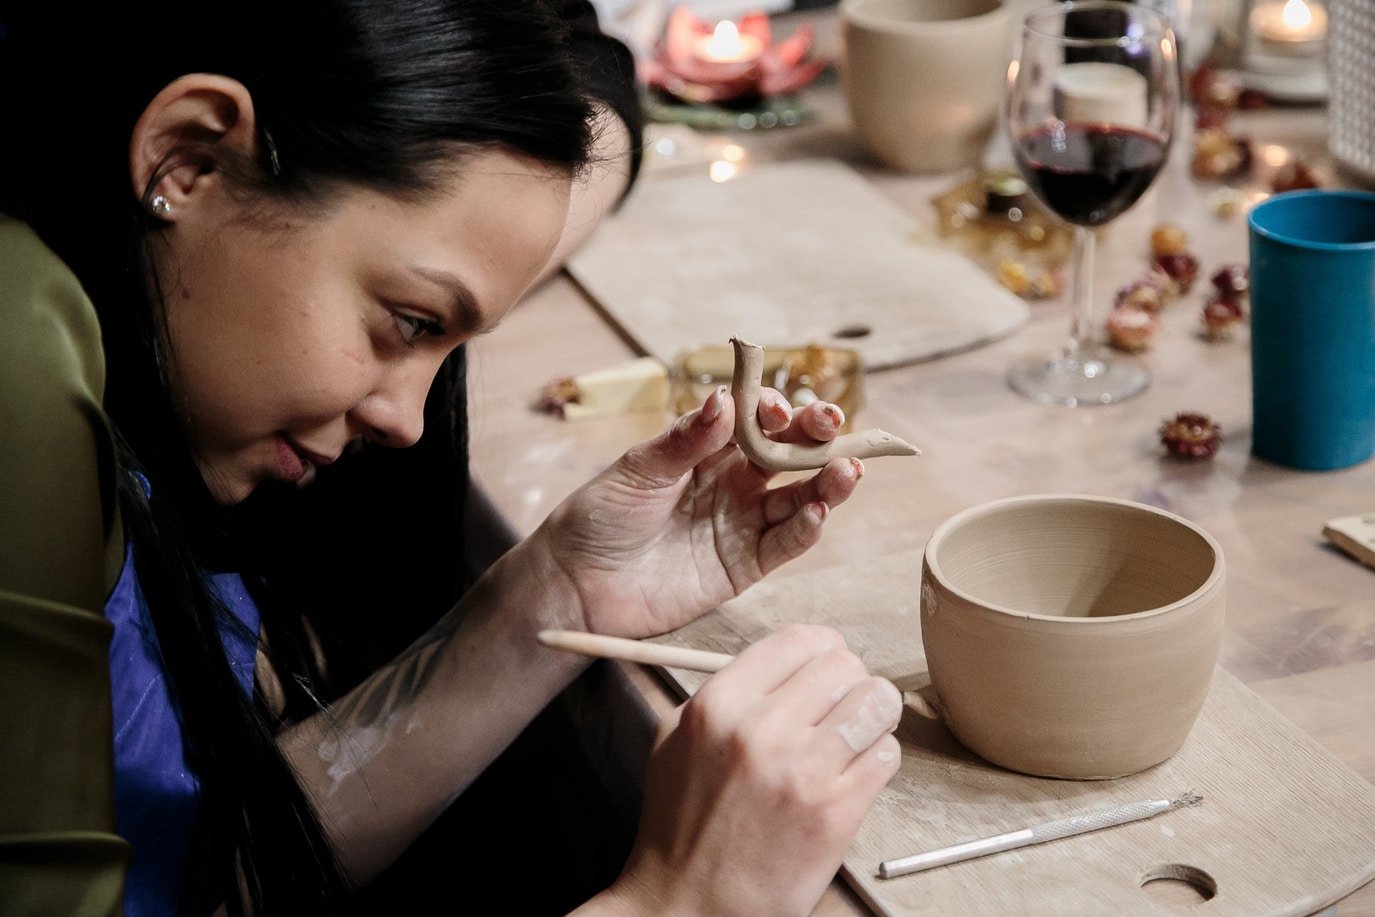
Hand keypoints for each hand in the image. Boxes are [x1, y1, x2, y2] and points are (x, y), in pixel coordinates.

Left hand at [535, 385, 862, 637]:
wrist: (575, 584)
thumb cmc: (598, 517)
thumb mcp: (637, 470)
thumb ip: (685, 440)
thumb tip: (724, 400)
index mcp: (705, 450)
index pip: (753, 421)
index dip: (772, 411)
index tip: (778, 409)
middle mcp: (731, 483)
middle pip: (786, 455)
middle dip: (814, 438)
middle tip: (832, 425)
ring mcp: (740, 524)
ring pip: (797, 499)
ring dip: (825, 484)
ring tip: (848, 470)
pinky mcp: (742, 566)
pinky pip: (783, 545)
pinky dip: (806, 529)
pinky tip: (820, 512)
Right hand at [603, 625, 902, 915]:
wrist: (687, 906)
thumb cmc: (680, 824)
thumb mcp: (677, 738)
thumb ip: (728, 692)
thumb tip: (788, 665)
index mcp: (720, 703)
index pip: (801, 639)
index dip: (824, 651)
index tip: (825, 670)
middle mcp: (761, 728)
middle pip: (847, 666)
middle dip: (850, 684)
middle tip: (839, 710)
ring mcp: (803, 771)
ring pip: (877, 703)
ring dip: (872, 718)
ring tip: (854, 738)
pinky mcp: (836, 813)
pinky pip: (887, 755)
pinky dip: (877, 760)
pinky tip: (853, 775)